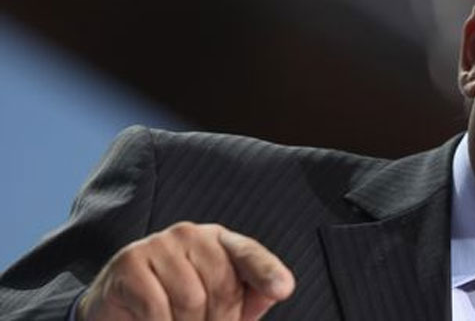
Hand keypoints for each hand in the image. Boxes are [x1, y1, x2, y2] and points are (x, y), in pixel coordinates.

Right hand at [77, 222, 294, 320]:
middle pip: (222, 285)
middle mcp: (191, 234)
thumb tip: (279, 289)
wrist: (119, 313)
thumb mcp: (220, 306)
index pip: (248, 254)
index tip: (283, 289)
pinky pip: (157, 308)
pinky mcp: (130, 263)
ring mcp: (158, 244)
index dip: (267, 271)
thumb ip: (250, 297)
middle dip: (219, 320)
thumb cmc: (178, 310)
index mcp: (219, 241)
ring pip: (191, 299)